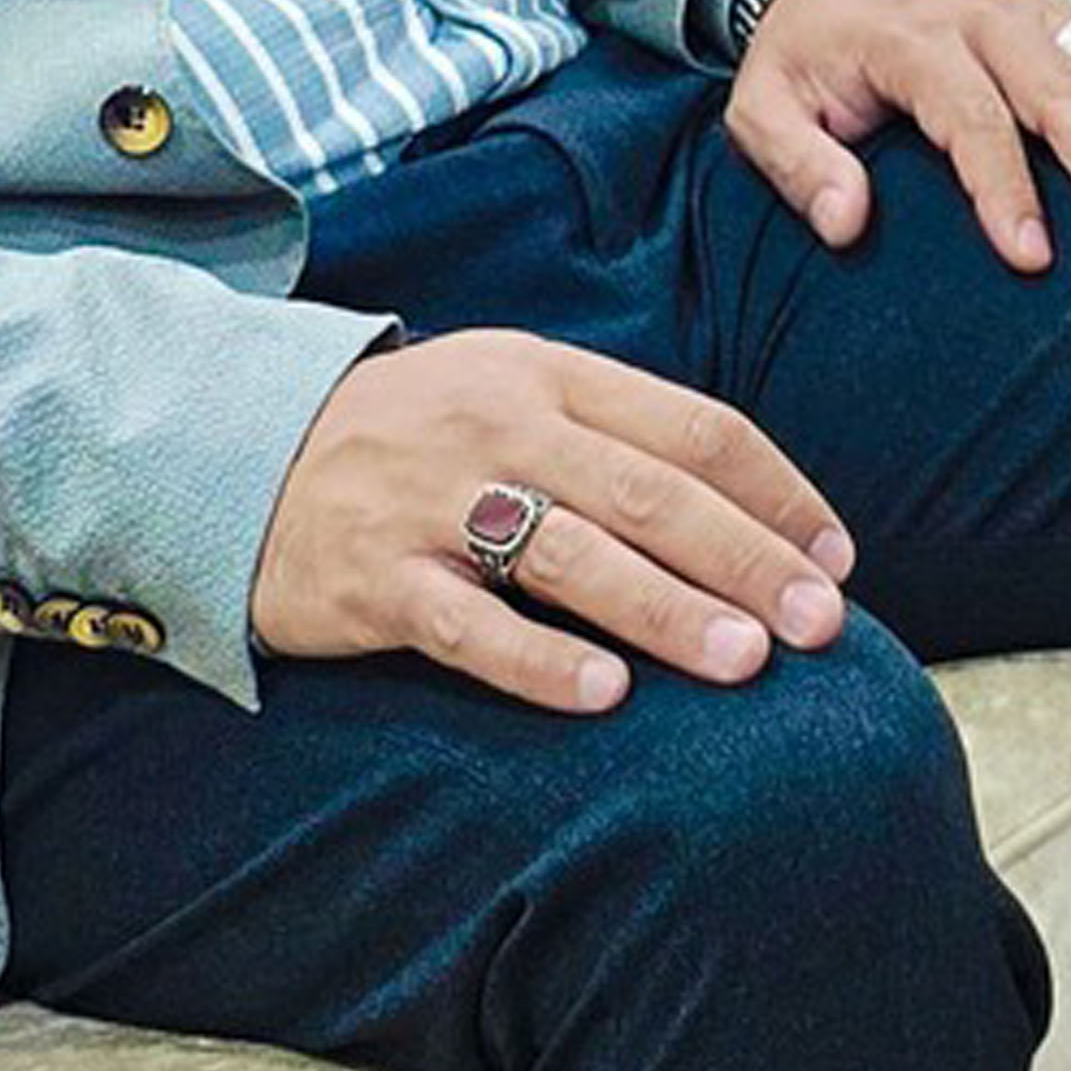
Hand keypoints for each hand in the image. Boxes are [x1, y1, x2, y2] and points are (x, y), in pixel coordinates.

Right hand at [251, 328, 856, 712]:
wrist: (232, 452)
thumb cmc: (411, 437)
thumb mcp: (509, 395)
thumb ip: (613, 437)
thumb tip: (750, 512)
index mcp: (546, 375)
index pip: (690, 426)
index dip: (776, 492)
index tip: (837, 556)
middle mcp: (496, 426)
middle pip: (649, 493)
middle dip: (748, 559)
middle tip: (822, 623)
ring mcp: (430, 503)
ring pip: (571, 556)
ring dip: (668, 610)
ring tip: (747, 660)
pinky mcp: (372, 579)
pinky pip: (468, 625)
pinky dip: (540, 661)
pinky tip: (608, 695)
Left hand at [729, 0, 1070, 275]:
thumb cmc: (803, 61)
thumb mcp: (760, 108)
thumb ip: (796, 163)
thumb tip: (846, 222)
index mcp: (907, 40)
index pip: (966, 114)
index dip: (1001, 185)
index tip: (1033, 256)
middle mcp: (979, 15)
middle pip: (1052, 83)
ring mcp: (1028, 8)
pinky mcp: (1060, 13)